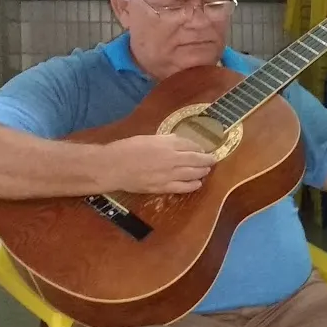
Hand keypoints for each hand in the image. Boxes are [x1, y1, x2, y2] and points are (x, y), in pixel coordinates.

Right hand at [101, 134, 215, 194]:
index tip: (202, 149)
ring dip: (202, 172)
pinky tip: (198, 184)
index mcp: (167, 144)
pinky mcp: (162, 187)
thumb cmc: (127, 149)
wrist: (113, 167)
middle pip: (196, 159)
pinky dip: (193, 185)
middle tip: (213, 160)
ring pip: (192, 174)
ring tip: (207, 170)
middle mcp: (171, 159)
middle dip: (207, 160)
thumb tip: (179, 142)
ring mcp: (168, 175)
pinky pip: (183, 188)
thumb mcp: (148, 138)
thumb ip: (166, 140)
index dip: (199, 147)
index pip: (190, 145)